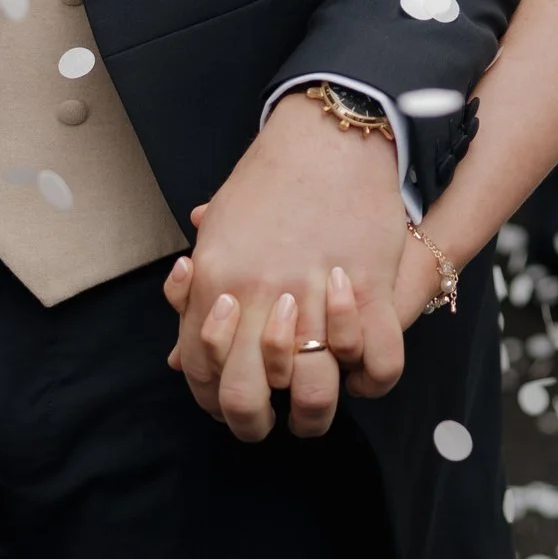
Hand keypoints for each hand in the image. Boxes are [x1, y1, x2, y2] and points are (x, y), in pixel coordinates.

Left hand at [162, 88, 413, 440]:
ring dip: (315, 411)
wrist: (328, 135)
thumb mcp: (218, 235)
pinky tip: (359, 366)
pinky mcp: (369, 292)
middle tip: (272, 414)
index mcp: (214, 283)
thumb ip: (197, 300)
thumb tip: (181, 361)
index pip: (201, 376)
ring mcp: (315, 299)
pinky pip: (376, 367)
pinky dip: (370, 379)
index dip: (215, 400)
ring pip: (314, 397)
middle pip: (246, 402)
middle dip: (255, 423)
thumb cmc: (269, 181)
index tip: (234, 396)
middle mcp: (259, 299)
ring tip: (318, 398)